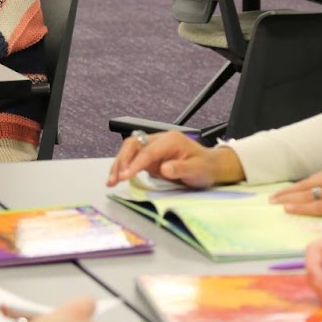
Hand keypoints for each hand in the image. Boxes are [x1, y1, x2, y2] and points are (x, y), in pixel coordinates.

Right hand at [106, 130, 243, 188]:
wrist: (210, 166)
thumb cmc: (205, 167)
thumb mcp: (197, 170)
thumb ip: (181, 168)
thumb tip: (164, 169)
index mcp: (171, 140)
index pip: (147, 150)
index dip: (135, 163)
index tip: (126, 176)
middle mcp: (159, 141)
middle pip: (133, 144)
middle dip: (122, 160)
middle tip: (115, 179)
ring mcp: (154, 148)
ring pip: (129, 150)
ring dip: (119, 164)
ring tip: (112, 181)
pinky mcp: (150, 157)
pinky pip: (132, 158)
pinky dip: (123, 167)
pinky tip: (117, 177)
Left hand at [270, 163, 321, 223]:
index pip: (314, 178)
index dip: (297, 186)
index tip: (284, 192)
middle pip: (307, 184)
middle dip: (288, 192)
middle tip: (271, 198)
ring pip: (309, 194)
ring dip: (290, 199)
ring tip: (275, 204)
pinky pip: (319, 206)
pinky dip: (302, 207)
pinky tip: (289, 209)